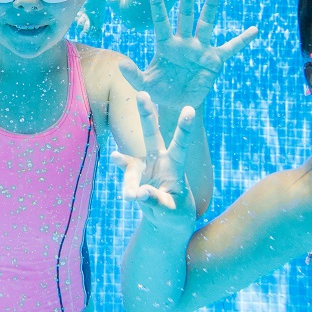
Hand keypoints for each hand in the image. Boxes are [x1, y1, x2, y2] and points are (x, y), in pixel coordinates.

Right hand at [111, 97, 197, 226]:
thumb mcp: (171, 210)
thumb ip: (157, 201)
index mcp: (175, 165)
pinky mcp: (133, 175)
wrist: (166, 218)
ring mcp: (144, 166)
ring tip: (132, 197)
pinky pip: (124, 173)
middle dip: (146, 113)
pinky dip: (122, 177)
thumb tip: (140, 193)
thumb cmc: (175, 212)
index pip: (180, 145)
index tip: (190, 109)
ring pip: (132, 162)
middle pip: (151, 134)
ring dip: (126, 172)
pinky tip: (122, 176)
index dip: (184, 128)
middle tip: (142, 93)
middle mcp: (159, 159)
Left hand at [121, 0, 257, 110]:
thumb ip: (133, 75)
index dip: (157, 4)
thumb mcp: (144, 85)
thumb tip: (121, 63)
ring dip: (211, 7)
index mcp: (166, 44)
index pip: (160, 21)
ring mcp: (200, 49)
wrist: (179, 104)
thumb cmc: (160, 91)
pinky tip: (254, 30)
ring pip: (207, 24)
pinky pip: (230, 49)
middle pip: (186, 15)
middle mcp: (184, 41)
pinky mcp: (214, 60)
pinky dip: (242, 40)